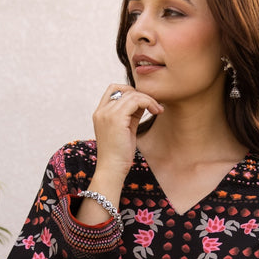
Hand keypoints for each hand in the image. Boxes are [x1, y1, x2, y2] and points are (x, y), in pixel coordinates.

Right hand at [76, 85, 162, 227]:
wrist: (112, 170)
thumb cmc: (119, 154)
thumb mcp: (125, 130)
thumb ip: (130, 114)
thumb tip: (143, 102)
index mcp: (100, 113)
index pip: (114, 89)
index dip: (130, 92)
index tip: (144, 104)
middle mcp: (101, 111)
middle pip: (124, 89)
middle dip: (142, 95)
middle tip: (155, 106)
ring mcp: (107, 113)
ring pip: (132, 94)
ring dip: (148, 99)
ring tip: (158, 109)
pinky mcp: (116, 118)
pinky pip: (136, 100)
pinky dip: (149, 102)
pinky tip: (156, 111)